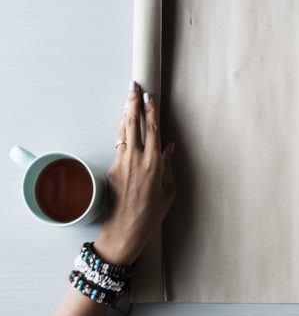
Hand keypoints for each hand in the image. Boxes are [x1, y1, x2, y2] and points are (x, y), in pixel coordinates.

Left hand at [94, 80, 175, 265]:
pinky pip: (119, 144)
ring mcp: (122, 163)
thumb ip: (167, 166)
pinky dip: (123, 132)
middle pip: (134, 124)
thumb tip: (169, 147)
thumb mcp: (168, 190)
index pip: (152, 130)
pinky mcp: (112, 169)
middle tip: (134, 87)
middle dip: (134, 103)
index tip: (149, 96)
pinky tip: (125, 124)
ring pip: (123, 131)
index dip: (150, 111)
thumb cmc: (151, 213)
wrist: (125, 229)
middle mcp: (136, 160)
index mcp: (153, 164)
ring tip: (128, 98)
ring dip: (126, 113)